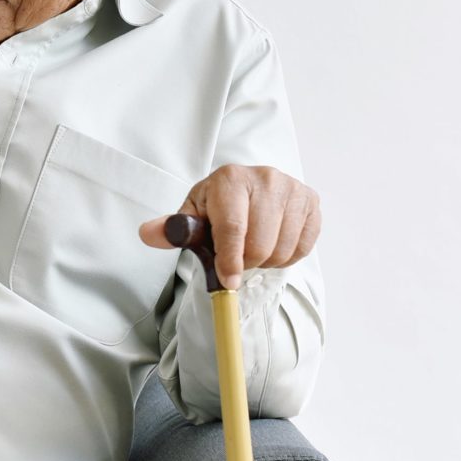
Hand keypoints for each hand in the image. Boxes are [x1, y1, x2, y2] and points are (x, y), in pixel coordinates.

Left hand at [138, 165, 322, 289]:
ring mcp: (292, 189)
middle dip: (245, 262)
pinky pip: (303, 247)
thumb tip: (148, 234)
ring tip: (252, 247)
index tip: (228, 282)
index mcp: (230, 179)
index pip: (232, 227)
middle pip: (260, 244)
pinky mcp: (312, 202)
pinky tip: (273, 243)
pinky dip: (286, 256)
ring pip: (282, 250)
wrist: (246, 189)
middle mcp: (265, 178)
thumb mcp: (192, 215)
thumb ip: (172, 229)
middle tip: (235, 257)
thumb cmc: (217, 206)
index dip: (230, 260)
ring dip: (266, 261)